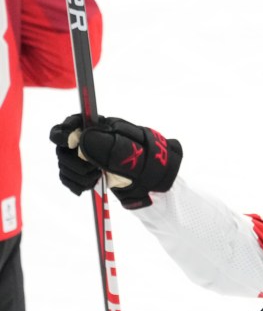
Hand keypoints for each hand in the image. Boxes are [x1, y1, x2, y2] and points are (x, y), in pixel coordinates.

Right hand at [49, 114, 182, 208]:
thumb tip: (81, 139)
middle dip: (74, 162)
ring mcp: (83, 158)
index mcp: (95, 128)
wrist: (152, 179)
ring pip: (64, 165)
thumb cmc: (144, 158)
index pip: (68, 125)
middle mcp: (85, 141)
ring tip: (98, 178)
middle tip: (93, 169)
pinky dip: (77, 185)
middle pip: (62, 149)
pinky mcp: (84, 174)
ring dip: (78, 176)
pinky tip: (90, 186)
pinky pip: (68, 179)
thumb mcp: (130, 148)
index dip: (63, 134)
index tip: (69, 143)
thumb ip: (106, 143)